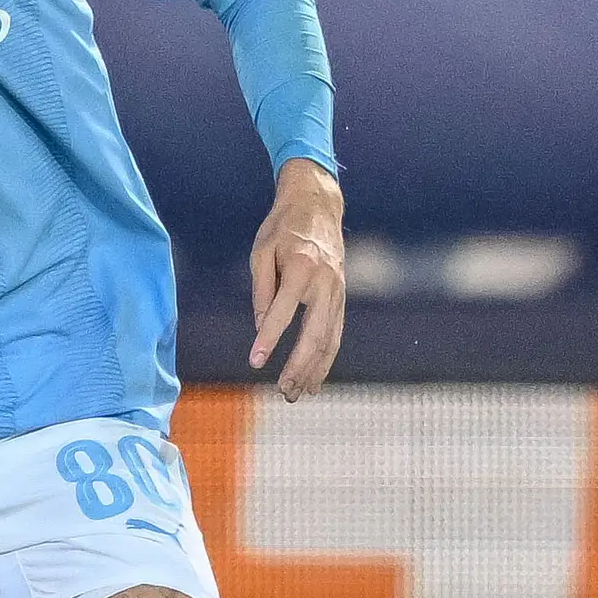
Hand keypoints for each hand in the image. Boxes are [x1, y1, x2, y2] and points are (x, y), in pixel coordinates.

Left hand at [248, 158, 347, 400]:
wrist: (318, 205)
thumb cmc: (283, 227)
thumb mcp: (261, 251)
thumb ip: (262, 290)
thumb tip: (261, 328)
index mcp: (302, 268)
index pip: (283, 312)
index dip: (269, 339)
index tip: (255, 362)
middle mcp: (325, 282)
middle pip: (314, 334)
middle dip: (299, 366)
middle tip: (284, 390)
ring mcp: (338, 290)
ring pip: (330, 338)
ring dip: (315, 369)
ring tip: (299, 393)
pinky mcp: (342, 296)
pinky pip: (336, 333)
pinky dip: (327, 358)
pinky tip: (316, 377)